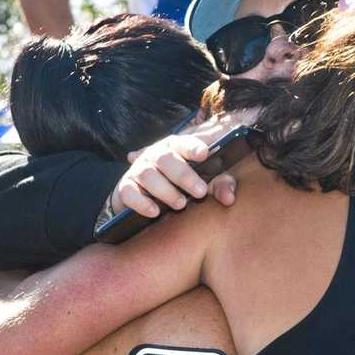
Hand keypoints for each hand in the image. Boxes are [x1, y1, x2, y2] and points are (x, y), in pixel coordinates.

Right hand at [110, 116, 245, 216]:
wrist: (145, 194)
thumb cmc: (182, 184)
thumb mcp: (204, 181)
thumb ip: (219, 185)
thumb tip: (229, 198)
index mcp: (175, 147)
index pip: (183, 141)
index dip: (193, 146)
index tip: (204, 154)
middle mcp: (155, 155)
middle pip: (166, 159)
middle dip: (184, 175)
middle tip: (201, 192)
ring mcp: (138, 170)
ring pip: (148, 175)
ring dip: (165, 190)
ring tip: (181, 204)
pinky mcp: (125, 188)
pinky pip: (129, 193)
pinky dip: (142, 203)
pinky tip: (155, 212)